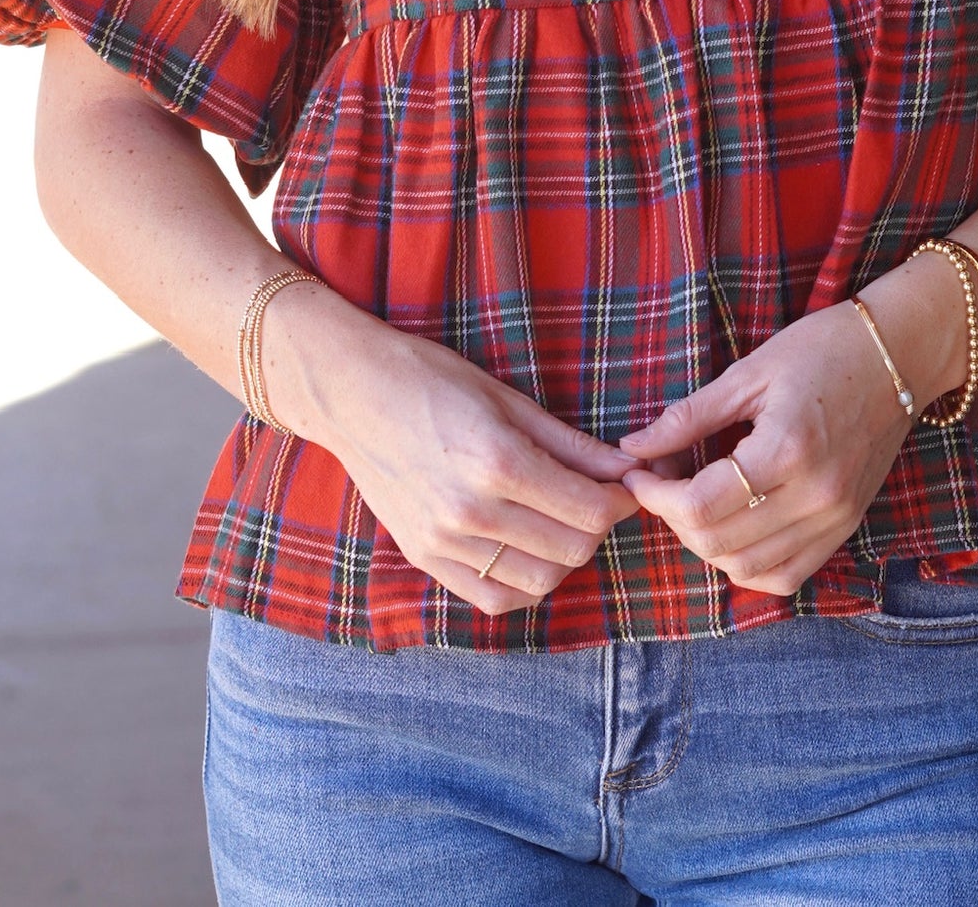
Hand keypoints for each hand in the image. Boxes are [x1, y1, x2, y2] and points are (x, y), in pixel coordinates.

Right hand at [266, 290, 642, 616]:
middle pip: (572, 549)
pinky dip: (524, 582)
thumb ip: (570, 444)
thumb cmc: (432, 379)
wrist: (352, 393)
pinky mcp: (423, 557)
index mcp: (497, 462)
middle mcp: (471, 512)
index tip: (625, 486)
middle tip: (597, 498)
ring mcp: (443, 542)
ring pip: (539, 581)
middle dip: (598, 526)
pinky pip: (494, 598)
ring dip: (565, 556)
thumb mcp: (508, 399)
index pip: (589, 511)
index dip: (620, 501)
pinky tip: (529, 549)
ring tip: (562, 520)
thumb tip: (625, 469)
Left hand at [616, 266, 965, 597]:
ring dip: (706, 544)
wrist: (900, 355)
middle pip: (718, 544)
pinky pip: (786, 576)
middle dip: (673, 518)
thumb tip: (633, 447)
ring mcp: (835, 519)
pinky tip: (732, 529)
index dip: (655, 496)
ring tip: (693, 500)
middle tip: (661, 480)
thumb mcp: (749, 372)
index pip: (701, 505)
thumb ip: (689, 416)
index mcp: (788, 449)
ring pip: (747, 569)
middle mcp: (815, 497)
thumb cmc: (824, 349)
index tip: (637, 474)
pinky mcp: (845, 528)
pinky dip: (747, 565)